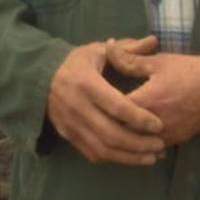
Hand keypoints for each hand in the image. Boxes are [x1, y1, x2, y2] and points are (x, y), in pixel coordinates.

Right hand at [46, 41, 164, 164]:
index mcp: (86, 83)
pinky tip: (131, 157)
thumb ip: (127, 49)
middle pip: (111, 133)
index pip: (116, 106)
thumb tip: (154, 41)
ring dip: (129, 157)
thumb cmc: (76, 63)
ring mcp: (71, 124)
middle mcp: (77, 107)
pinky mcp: (68, 136)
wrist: (40, 78)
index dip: (139, 118)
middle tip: (160, 145)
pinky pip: (93, 153)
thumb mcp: (98, 51)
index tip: (159, 125)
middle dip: (138, 143)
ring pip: (102, 149)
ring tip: (152, 157)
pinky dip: (114, 159)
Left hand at [106, 35, 199, 145]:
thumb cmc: (187, 70)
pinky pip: (153, 147)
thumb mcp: (156, 61)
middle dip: (110, 125)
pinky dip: (142, 143)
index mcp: (146, 101)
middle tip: (98, 118)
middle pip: (123, 132)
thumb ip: (129, 59)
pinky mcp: (177, 140)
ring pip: (138, 144)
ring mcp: (167, 134)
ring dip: (125, 138)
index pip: (114, 111)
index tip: (92, 102)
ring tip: (112, 130)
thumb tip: (106, 46)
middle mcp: (154, 123)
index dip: (101, 107)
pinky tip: (133, 137)